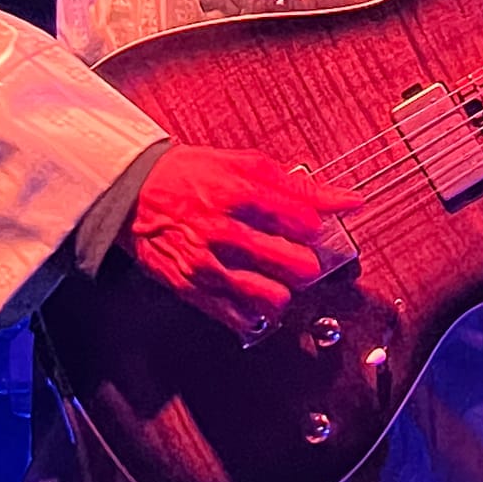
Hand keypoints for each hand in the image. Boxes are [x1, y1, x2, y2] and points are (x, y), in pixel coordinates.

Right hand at [124, 145, 363, 337]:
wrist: (135, 190)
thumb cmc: (193, 175)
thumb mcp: (247, 165)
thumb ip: (300, 186)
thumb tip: (348, 200)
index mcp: (241, 193)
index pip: (304, 222)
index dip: (314, 227)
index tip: (309, 228)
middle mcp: (224, 230)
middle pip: (295, 264)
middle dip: (306, 263)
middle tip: (300, 258)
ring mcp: (207, 262)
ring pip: (271, 297)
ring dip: (283, 291)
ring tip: (278, 279)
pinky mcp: (191, 287)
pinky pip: (237, 316)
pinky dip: (253, 313)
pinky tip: (254, 299)